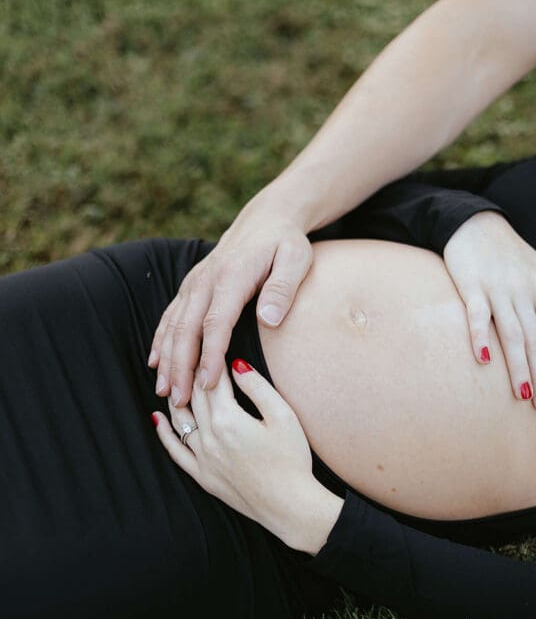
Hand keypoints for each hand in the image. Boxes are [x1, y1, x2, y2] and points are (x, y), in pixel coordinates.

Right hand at [148, 207, 312, 408]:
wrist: (267, 218)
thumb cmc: (286, 243)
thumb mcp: (296, 260)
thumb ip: (282, 289)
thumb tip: (268, 319)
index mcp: (231, 276)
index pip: (215, 323)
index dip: (210, 356)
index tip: (208, 384)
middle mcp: (206, 280)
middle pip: (186, 329)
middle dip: (181, 367)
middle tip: (180, 400)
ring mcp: (195, 283)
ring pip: (173, 325)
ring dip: (167, 359)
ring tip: (164, 392)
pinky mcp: (191, 286)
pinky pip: (171, 316)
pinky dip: (161, 341)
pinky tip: (156, 363)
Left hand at [151, 359, 342, 551]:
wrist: (290, 506)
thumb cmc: (292, 461)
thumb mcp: (283, 416)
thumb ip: (258, 387)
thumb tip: (235, 363)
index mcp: (229, 419)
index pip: (213, 379)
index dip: (212, 358)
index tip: (212, 343)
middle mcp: (209, 437)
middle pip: (194, 396)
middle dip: (192, 373)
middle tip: (191, 353)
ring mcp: (203, 458)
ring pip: (180, 419)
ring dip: (176, 397)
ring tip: (175, 379)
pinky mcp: (203, 476)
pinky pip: (176, 452)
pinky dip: (165, 434)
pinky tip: (158, 420)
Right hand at [443, 211, 535, 409]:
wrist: (474, 221)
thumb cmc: (505, 252)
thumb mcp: (532, 272)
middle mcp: (524, 292)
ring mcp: (498, 289)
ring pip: (513, 334)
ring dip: (519, 367)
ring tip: (522, 395)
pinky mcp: (472, 286)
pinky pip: (478, 315)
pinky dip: (481, 338)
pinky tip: (484, 360)